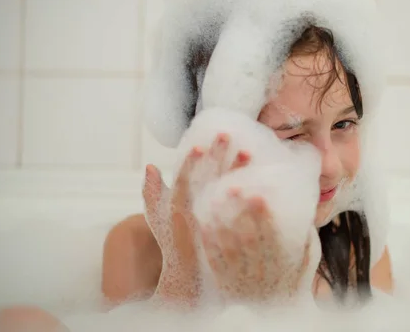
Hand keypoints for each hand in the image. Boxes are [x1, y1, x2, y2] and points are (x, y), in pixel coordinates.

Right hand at [142, 133, 250, 306]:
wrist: (186, 275)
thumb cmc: (170, 241)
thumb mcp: (156, 216)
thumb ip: (151, 191)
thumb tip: (150, 166)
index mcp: (176, 206)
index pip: (183, 179)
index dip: (191, 162)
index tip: (201, 144)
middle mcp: (194, 213)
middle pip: (207, 179)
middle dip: (217, 156)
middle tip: (228, 134)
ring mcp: (211, 222)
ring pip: (227, 191)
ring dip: (237, 171)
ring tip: (250, 151)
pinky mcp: (228, 231)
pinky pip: (240, 209)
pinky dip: (249, 195)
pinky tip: (260, 179)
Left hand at [201, 188, 310, 303]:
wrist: (277, 314)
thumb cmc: (296, 281)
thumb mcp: (308, 260)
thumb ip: (307, 237)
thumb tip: (303, 209)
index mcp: (283, 264)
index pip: (272, 236)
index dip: (264, 216)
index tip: (257, 194)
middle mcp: (262, 272)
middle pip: (249, 238)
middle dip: (240, 212)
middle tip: (232, 187)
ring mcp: (243, 279)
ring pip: (229, 248)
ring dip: (221, 222)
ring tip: (215, 199)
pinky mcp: (227, 284)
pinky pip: (216, 262)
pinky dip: (210, 242)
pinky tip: (204, 223)